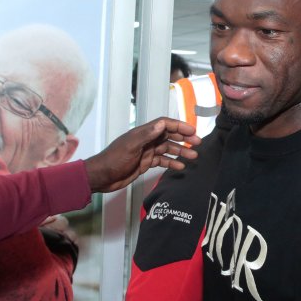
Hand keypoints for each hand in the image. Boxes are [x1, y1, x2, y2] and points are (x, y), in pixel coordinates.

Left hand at [85, 117, 199, 191]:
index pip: (164, 125)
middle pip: (169, 136)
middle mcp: (147, 140)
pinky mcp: (145, 163)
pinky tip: (181, 167)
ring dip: (180, 152)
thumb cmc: (114, 159)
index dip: (179, 126)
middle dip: (184, 138)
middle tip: (198, 143)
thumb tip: (162, 124)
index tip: (192, 131)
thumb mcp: (130, 146)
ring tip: (193, 156)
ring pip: (167, 149)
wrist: (102, 176)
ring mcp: (146, 152)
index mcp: (143, 133)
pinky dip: (171, 163)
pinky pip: (162, 161)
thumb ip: (146, 135)